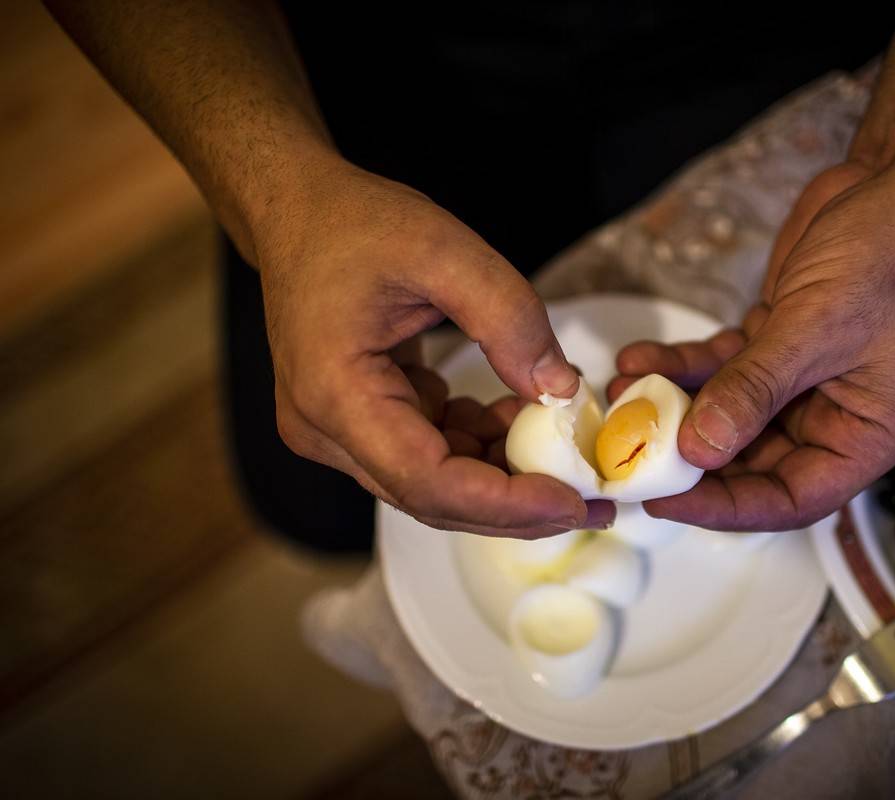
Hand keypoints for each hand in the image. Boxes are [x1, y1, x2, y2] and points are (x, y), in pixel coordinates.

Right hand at [255, 157, 612, 536]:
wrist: (297, 210)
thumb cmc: (354, 222)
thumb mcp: (443, 248)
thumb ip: (509, 317)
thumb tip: (561, 391)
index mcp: (334, 394)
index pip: (426, 480)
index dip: (504, 504)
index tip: (573, 500)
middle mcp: (325, 430)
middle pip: (432, 498)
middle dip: (516, 506)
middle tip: (594, 504)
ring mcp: (337, 431)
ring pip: (434, 483)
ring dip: (503, 474)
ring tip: (569, 450)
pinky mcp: (358, 421)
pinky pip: (427, 453)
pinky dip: (480, 444)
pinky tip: (522, 416)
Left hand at [612, 158, 894, 529]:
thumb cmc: (893, 254)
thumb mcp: (817, 327)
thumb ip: (755, 389)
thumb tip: (699, 449)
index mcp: (866, 435)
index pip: (791, 498)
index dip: (726, 508)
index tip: (665, 499)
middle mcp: (834, 417)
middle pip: (751, 464)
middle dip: (688, 455)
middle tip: (628, 450)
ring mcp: (803, 382)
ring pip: (728, 415)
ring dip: (676, 407)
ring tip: (624, 395)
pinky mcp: (776, 344)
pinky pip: (722, 369)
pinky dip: (683, 366)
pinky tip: (641, 359)